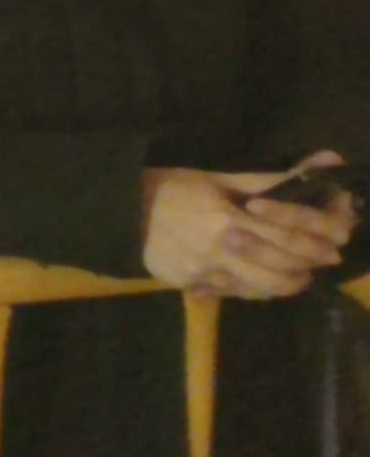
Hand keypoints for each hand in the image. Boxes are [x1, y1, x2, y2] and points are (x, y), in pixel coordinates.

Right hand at [146, 165, 356, 299]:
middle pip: (281, 268)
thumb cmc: (169, 186)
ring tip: (299, 274)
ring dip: (288, 283)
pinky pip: (236, 294)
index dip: (317, 240)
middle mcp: (221, 252)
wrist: (119, 211)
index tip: (337, 241)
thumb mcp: (217, 178)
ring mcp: (206, 274)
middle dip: (309, 265)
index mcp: (227, 220)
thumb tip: (321, 162)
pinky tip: (263, 280)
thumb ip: (268, 180)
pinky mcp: (193, 287)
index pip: (287, 236)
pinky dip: (257, 289)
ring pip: (262, 289)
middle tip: (326, 260)